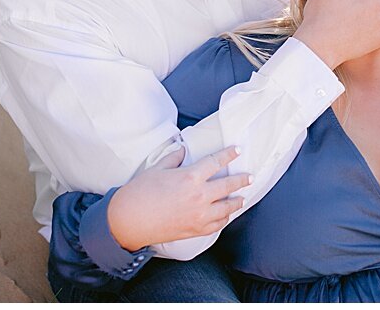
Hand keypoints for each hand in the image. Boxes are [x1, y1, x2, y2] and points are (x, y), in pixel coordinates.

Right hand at [105, 146, 250, 250]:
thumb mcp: (156, 169)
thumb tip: (183, 149)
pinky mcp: (196, 229)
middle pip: (229, 185)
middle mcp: (200, 196)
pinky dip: (225, 217)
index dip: (229, 154)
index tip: (237, 150)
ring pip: (228, 207)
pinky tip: (226, 214)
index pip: (216, 162)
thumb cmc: (139, 192)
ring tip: (242, 197)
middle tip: (250, 176)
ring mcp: (200, 215)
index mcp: (190, 177)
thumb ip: (173, 158)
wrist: (129, 221)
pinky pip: (218, 224)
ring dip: (237, 200)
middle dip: (242, 179)